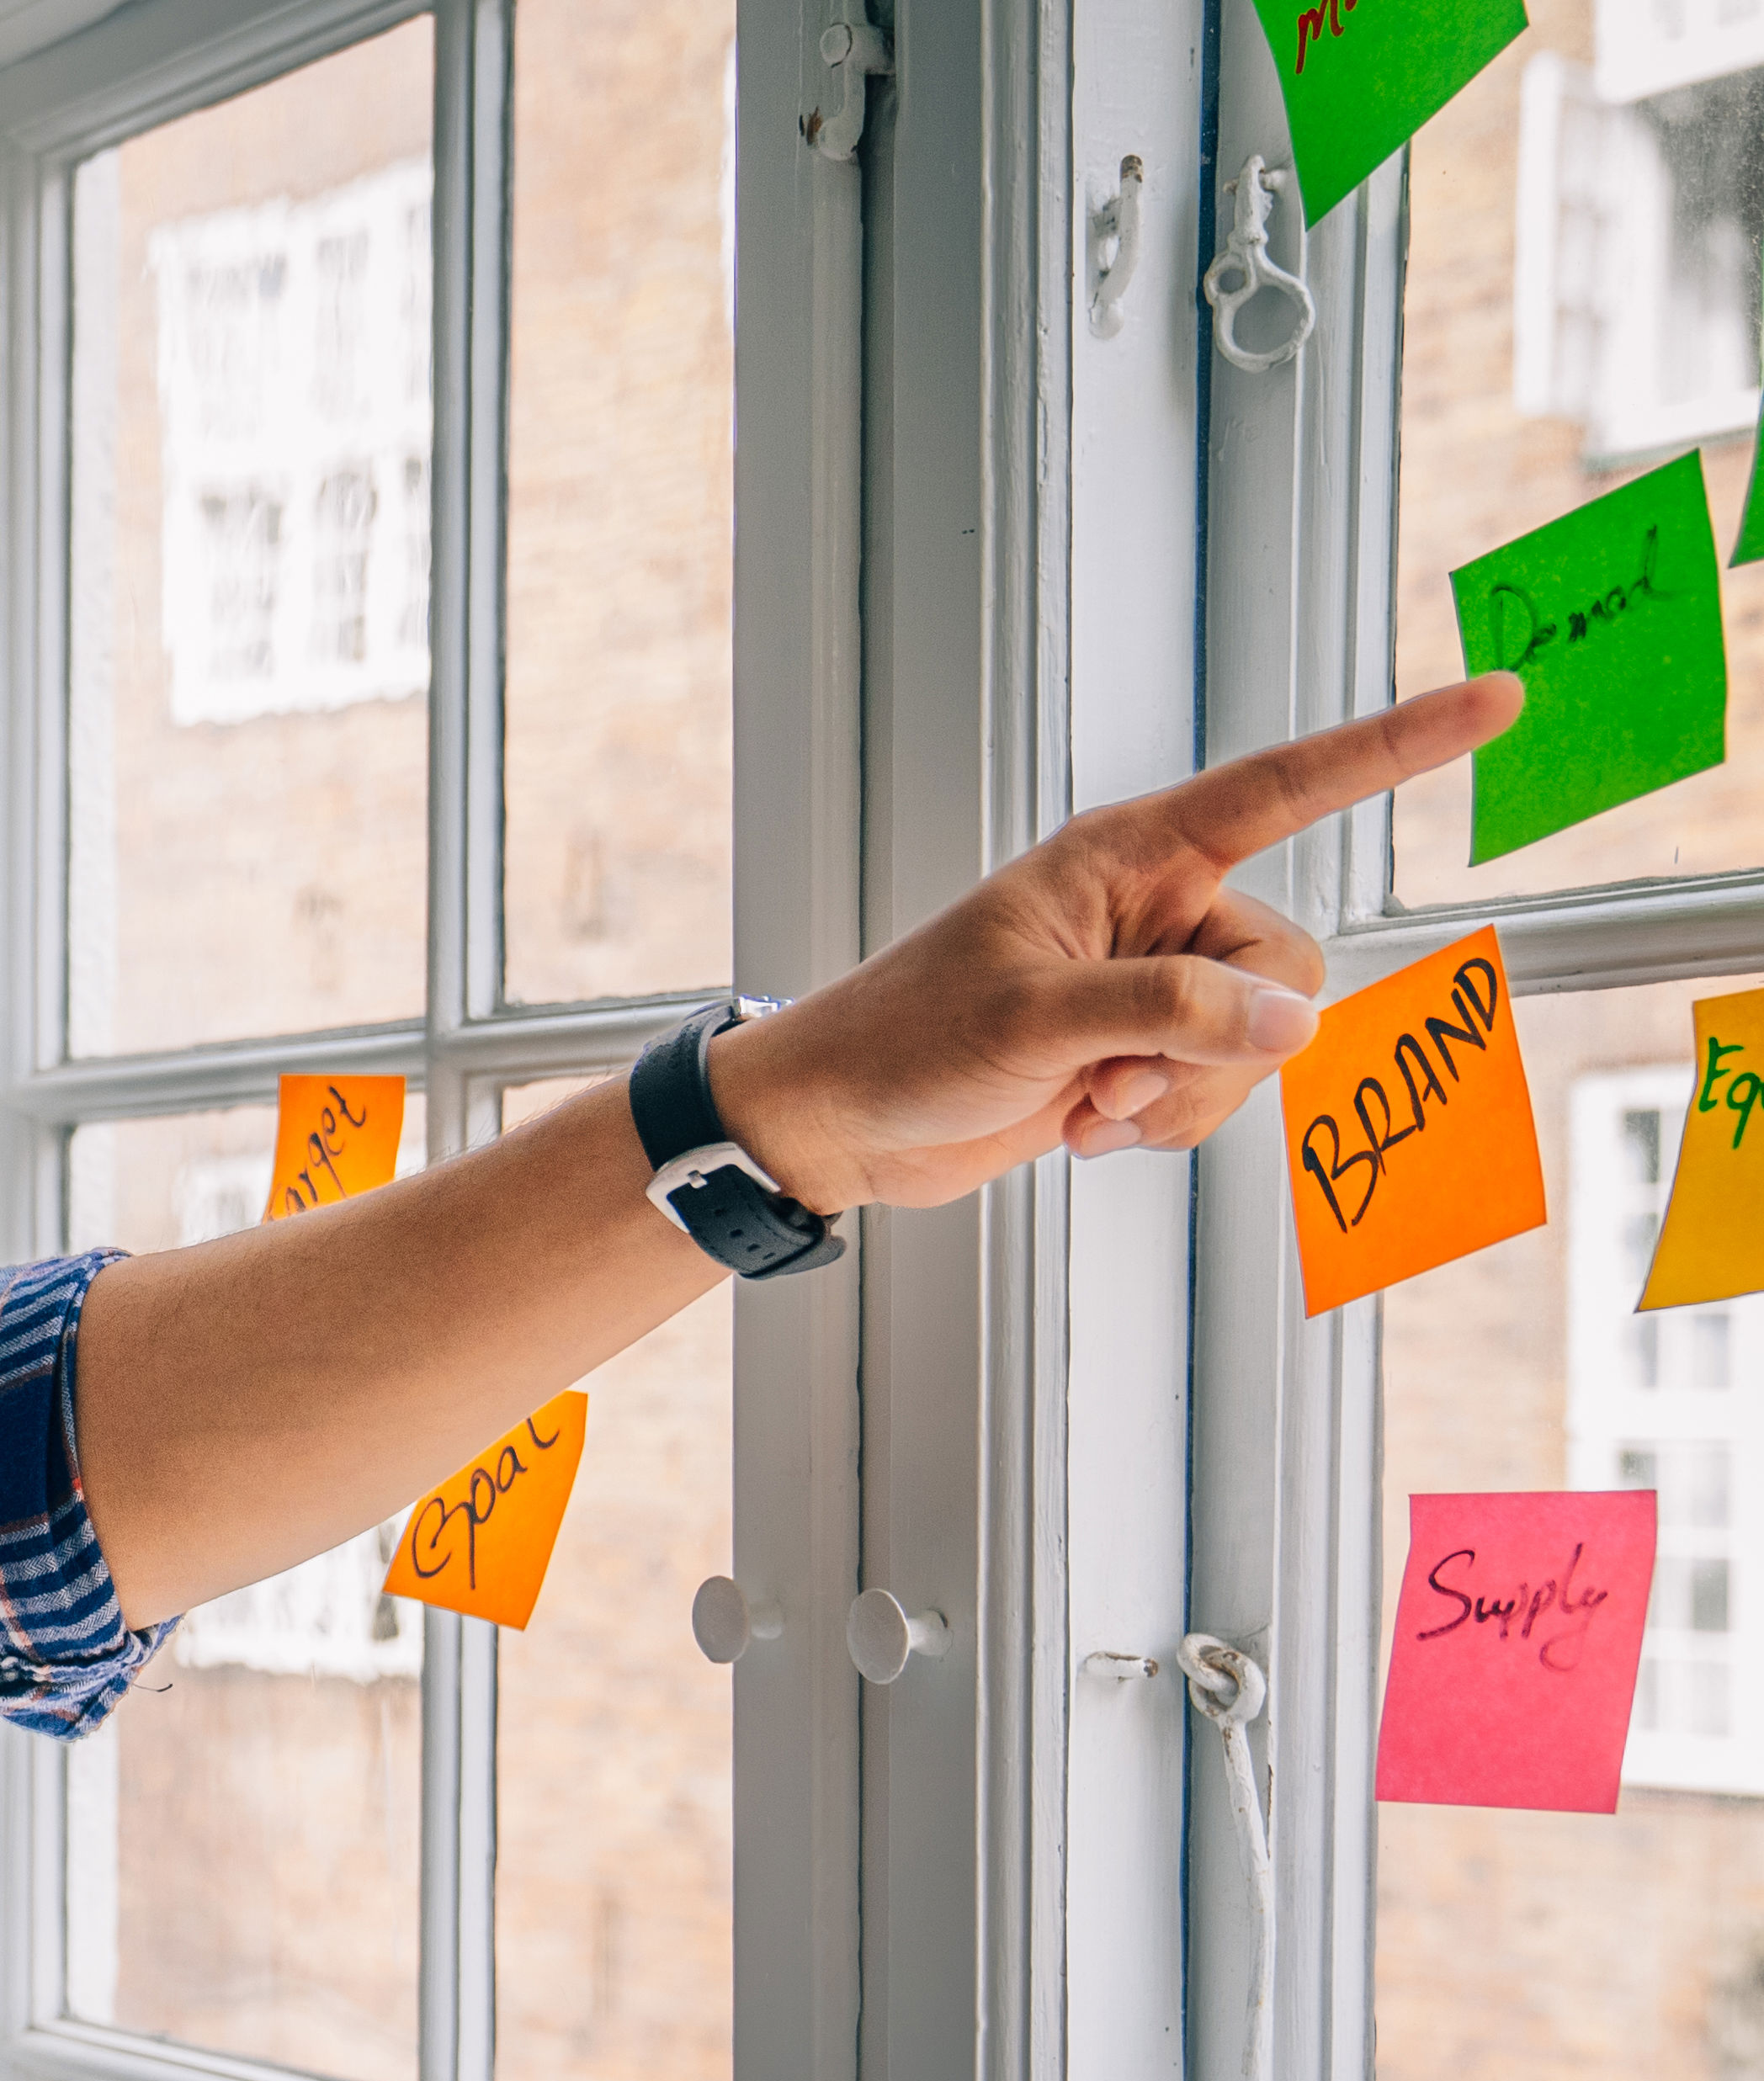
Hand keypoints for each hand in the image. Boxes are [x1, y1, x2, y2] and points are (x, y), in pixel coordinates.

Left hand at [703, 673, 1523, 1215]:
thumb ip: (1169, 1013)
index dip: (1397, 744)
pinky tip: (1083, 1125)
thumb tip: (1293, 1023)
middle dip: (1220, 1044)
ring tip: (1086, 1103)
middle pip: (1286, 965)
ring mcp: (1154, 984)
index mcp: (1128, 855)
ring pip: (1262, 1040)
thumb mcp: (1032, 1022)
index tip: (1496, 699)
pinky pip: (1219, 1091)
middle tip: (1112, 1076)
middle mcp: (1156, 908)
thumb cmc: (906, 1042)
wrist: (841, 1124)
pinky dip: (1163, 1124)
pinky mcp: (1144, 1050)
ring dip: (1184, 1096)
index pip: (1288, 786)